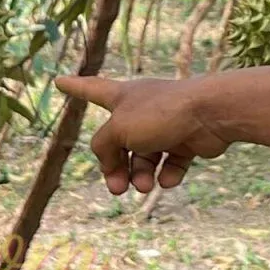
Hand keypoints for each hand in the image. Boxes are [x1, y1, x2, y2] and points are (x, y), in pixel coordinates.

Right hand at [54, 74, 232, 195]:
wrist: (210, 114)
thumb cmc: (160, 113)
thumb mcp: (118, 130)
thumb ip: (104, 147)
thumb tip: (112, 166)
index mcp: (122, 97)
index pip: (91, 89)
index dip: (75, 87)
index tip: (59, 80)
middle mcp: (141, 109)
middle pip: (119, 142)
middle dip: (115, 168)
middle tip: (117, 188)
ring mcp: (165, 125)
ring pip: (145, 158)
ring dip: (141, 176)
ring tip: (146, 186)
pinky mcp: (186, 141)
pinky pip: (171, 164)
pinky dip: (168, 175)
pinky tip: (169, 179)